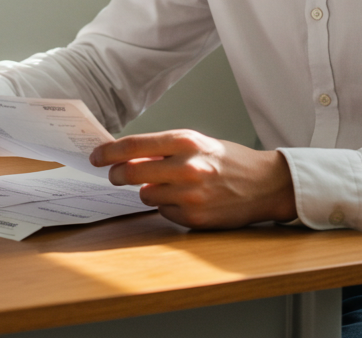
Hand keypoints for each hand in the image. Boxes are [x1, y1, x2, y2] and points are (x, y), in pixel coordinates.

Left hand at [90, 129, 296, 228]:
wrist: (265, 185)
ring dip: (149, 191)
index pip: (133, 145)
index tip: (96, 156)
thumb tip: (126, 154)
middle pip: (131, 172)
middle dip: (117, 175)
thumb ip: (164, 148)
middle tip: (115, 175)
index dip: (108, 152)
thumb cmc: (229, 161)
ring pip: (145, 195)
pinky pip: (163, 213)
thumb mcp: (198, 143)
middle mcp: (186, 167)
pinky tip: (186, 201)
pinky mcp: (194, 218)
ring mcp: (190, 195)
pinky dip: (168, 207)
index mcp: (186, 142)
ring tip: (170, 186)